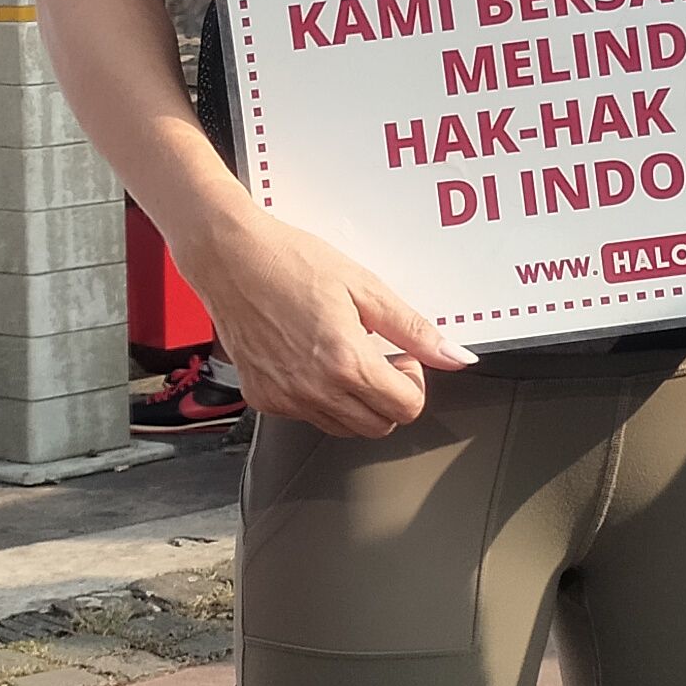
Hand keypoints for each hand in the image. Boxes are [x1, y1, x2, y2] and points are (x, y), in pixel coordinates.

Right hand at [189, 212, 472, 437]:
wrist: (230, 258)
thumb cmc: (290, 262)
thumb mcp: (365, 287)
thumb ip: (414, 329)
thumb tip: (455, 356)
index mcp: (345, 362)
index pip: (407, 408)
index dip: (413, 382)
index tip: (401, 357)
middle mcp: (314, 389)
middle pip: (379, 425)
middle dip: (389, 395)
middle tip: (377, 356)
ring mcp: (285, 399)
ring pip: (345, 428)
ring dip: (357, 401)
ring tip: (343, 355)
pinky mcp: (262, 398)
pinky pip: (307, 416)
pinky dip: (321, 398)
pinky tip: (312, 360)